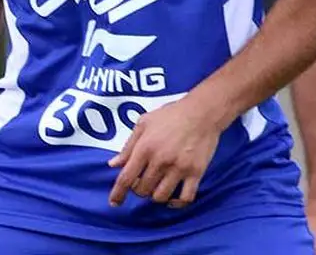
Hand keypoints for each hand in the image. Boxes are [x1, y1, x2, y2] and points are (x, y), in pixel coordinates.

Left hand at [107, 97, 222, 207]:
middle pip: (142, 190)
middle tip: (143, 181)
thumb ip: (128, 146)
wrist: (202, 112)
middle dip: (138, 190)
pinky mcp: (195, 172)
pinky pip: (185, 198)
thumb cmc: (171, 115)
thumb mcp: (144, 123)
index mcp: (145, 148)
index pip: (126, 178)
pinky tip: (172, 199)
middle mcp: (160, 161)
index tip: (114, 203)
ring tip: (157, 186)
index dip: (117, 194)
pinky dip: (177, 203)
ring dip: (155, 195)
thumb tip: (113, 164)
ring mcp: (179, 168)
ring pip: (160, 197)